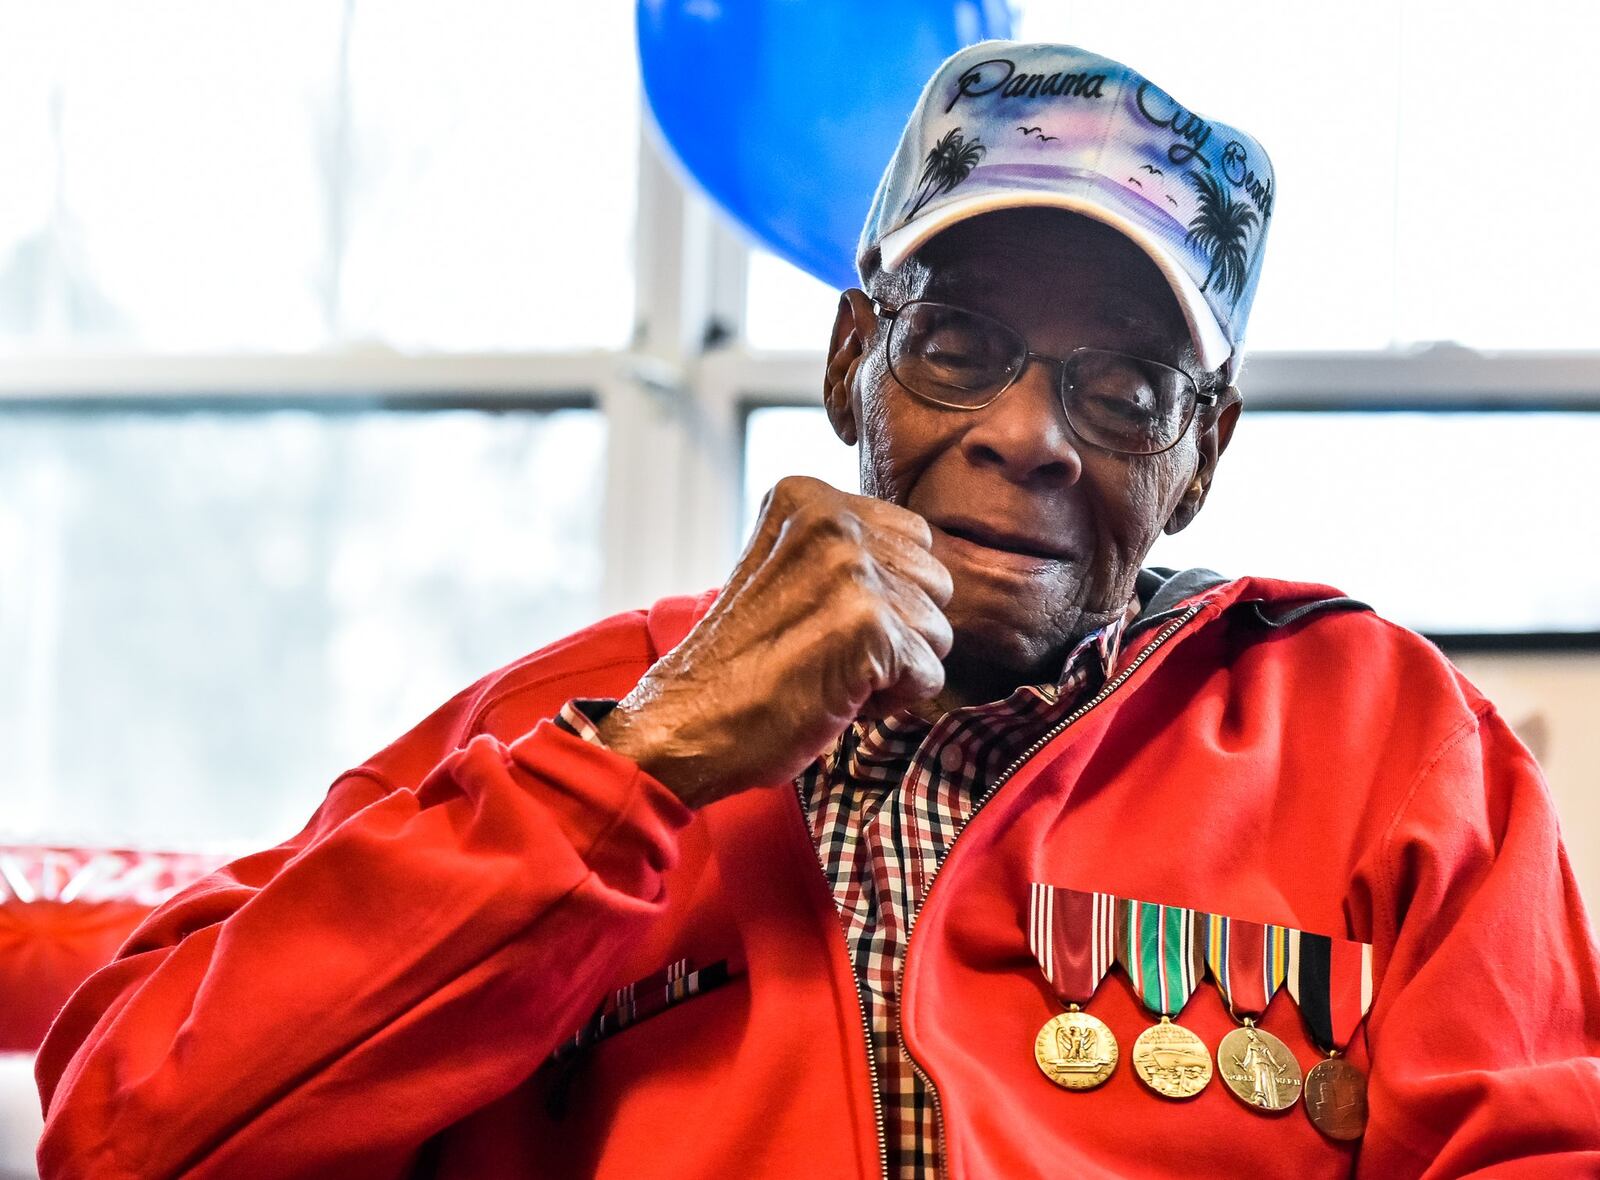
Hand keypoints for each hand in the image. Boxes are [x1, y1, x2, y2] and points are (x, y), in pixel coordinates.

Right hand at [597, 476, 953, 808]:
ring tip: (831, 671)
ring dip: (895, 667)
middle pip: (934, 582)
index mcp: (810, 498)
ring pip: (937, 630)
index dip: (887, 591)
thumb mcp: (786, 569)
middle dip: (900, 627)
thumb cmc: (741, 662)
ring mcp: (852, 570)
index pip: (913, 538)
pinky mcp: (868, 625)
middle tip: (832, 650)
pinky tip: (838, 695)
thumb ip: (845, 550)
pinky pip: (928, 674)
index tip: (830, 618)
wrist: (686, 722)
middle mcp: (834, 520)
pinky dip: (893, 700)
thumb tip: (924, 565)